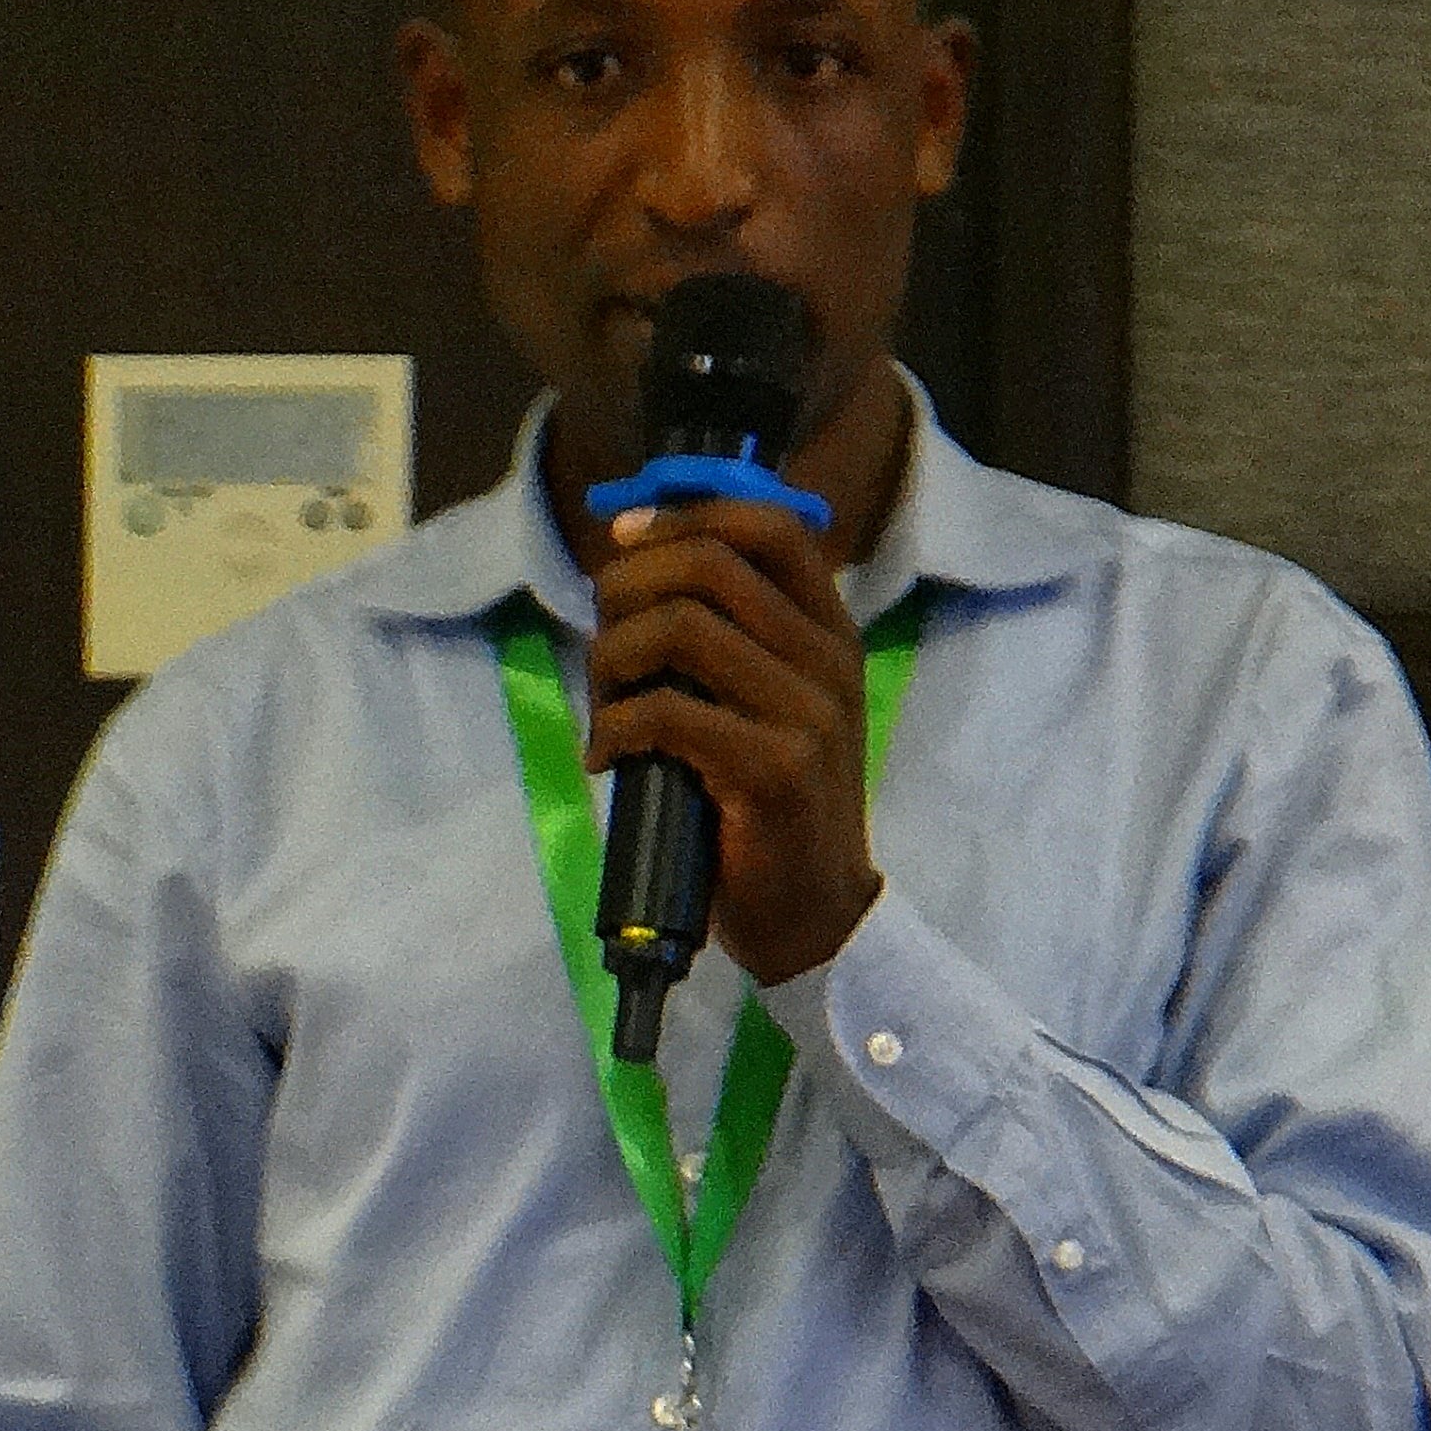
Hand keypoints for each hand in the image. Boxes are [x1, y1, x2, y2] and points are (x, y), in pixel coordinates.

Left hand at [581, 495, 882, 984]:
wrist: (816, 915)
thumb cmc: (769, 809)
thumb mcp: (765, 706)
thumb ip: (726, 640)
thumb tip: (626, 571)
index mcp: (830, 633)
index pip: (769, 525)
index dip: (684, 515)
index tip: (621, 541)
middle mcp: (830, 660)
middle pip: (711, 563)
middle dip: (629, 587)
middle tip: (600, 638)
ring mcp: (809, 715)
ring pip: (683, 628)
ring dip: (613, 658)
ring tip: (603, 705)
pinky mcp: (774, 772)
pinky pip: (667, 713)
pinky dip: (614, 727)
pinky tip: (605, 756)